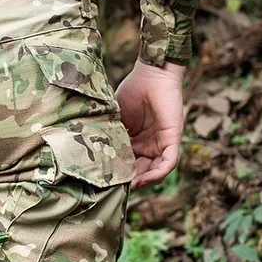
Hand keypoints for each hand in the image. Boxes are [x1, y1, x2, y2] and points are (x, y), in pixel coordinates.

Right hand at [114, 59, 185, 189]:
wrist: (151, 72)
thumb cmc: (132, 90)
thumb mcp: (114, 119)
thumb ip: (107, 135)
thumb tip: (89, 155)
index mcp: (134, 142)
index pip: (127, 165)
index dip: (118, 176)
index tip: (104, 183)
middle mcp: (148, 146)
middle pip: (141, 173)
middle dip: (130, 183)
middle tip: (116, 189)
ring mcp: (161, 143)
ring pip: (155, 173)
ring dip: (143, 182)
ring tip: (129, 186)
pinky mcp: (172, 139)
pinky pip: (168, 164)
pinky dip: (157, 175)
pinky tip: (142, 179)